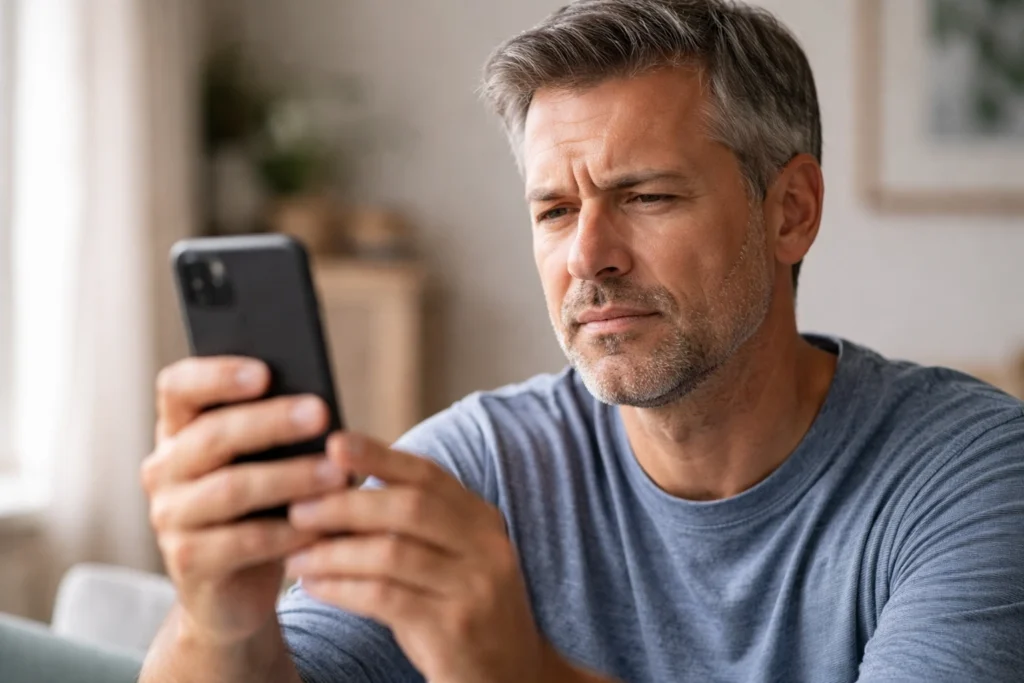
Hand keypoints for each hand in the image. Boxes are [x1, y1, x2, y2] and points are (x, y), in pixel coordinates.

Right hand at [141, 357, 349, 645]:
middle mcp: (163, 469)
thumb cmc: (261, 507)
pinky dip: (289, 531)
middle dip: (271, 421)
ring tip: (337, 474)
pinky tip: (323, 525)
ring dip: (290, 478)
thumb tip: (320, 406)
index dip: (216, 375)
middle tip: (321, 412)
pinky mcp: (188, 561)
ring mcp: (170, 516)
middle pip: (212, 435)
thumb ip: (276, 432)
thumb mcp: (265, 463)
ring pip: (231, 488)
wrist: (236, 591)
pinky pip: (244, 541)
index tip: (264, 371)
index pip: (177, 387)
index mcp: (178, 430)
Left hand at [283, 434, 551, 682]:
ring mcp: (475, 588)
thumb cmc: (461, 613)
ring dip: (335, 552)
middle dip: (346, 503)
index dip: (380, 455)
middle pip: (409, 507)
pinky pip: (385, 597)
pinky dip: (342, 589)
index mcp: (482, 521)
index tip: (333, 443)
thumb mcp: (452, 561)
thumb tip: (339, 490)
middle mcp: (486, 547)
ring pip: (392, 552)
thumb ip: (413, 527)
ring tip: (294, 556)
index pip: (427, 475)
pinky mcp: (454, 629)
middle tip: (298, 508)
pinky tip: (315, 587)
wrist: (511, 677)